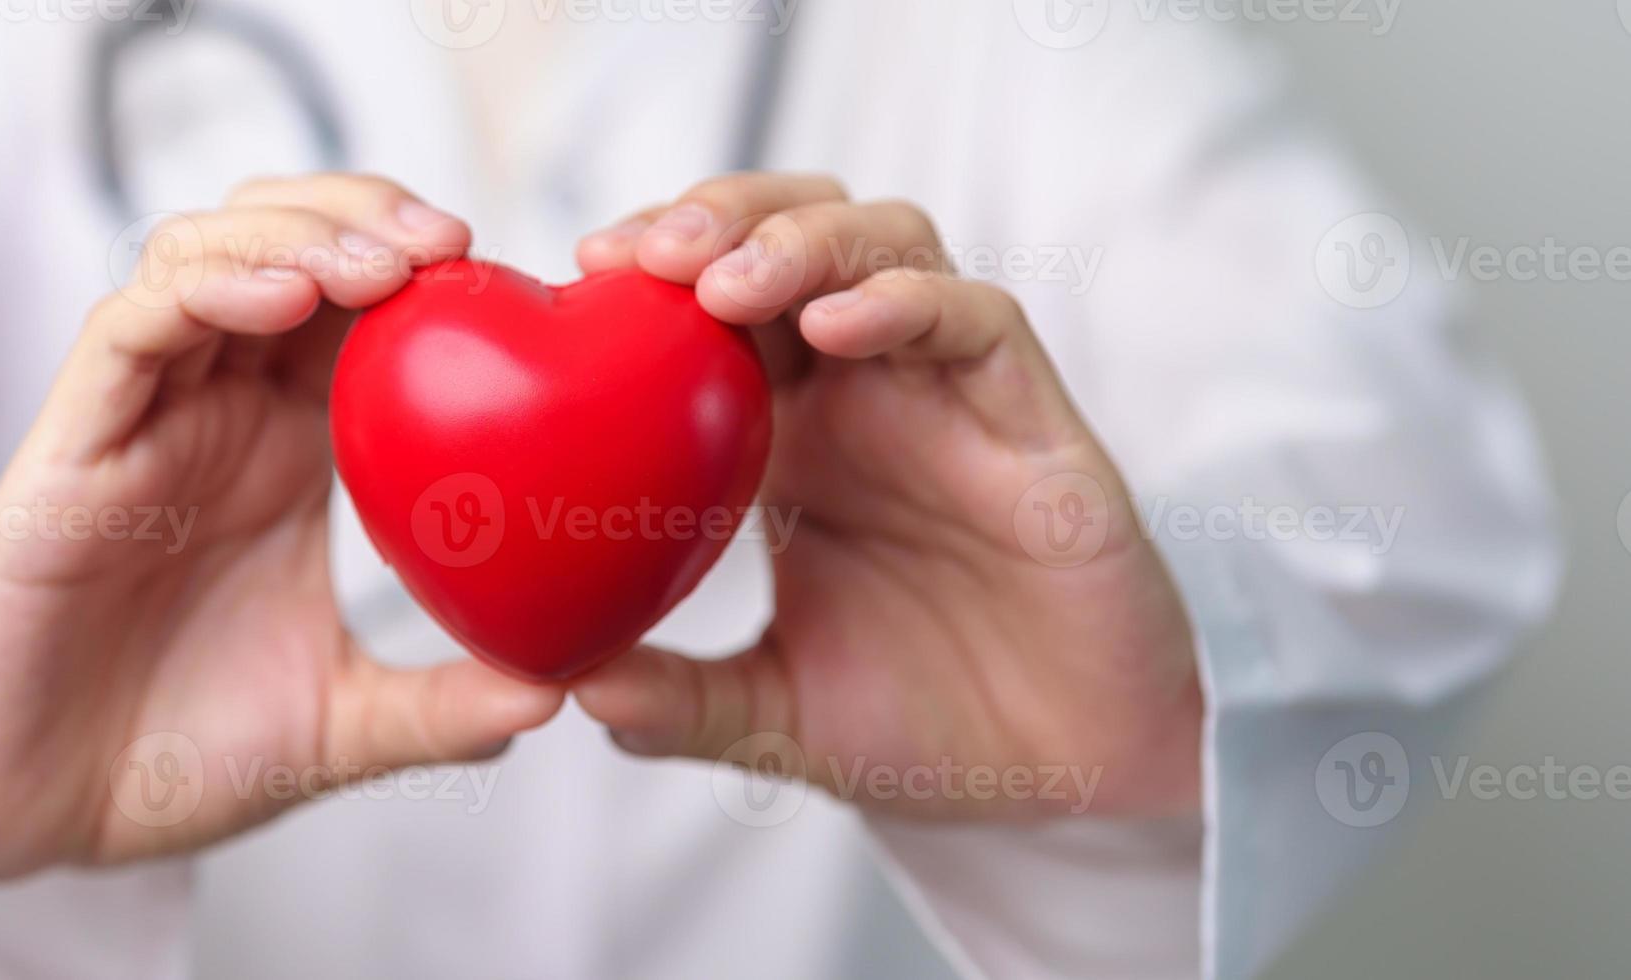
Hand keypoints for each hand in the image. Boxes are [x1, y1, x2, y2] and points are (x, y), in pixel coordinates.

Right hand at [0, 175, 562, 876]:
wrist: (46, 821)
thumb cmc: (178, 757)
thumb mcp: (340, 728)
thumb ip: (441, 707)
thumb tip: (557, 693)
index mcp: (284, 448)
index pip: (352, 305)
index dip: (422, 267)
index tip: (507, 275)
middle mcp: (212, 413)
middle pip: (279, 244)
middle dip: (365, 216)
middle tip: (452, 242)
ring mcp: (139, 421)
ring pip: (201, 256)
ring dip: (294, 235)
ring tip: (382, 264)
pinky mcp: (69, 448)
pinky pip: (129, 330)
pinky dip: (205, 291)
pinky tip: (283, 297)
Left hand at [568, 173, 1201, 819]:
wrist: (1062, 788)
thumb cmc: (924, 728)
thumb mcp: (771, 717)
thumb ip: (678, 702)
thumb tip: (573, 690)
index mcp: (790, 437)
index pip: (713, 299)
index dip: (653, 263)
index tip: (583, 273)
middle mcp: (866, 395)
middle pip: (794, 232)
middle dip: (718, 215)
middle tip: (643, 254)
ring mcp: (952, 396)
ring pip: (888, 244)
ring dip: (803, 238)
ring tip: (727, 282)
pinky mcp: (1035, 423)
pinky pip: (979, 322)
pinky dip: (909, 303)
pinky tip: (838, 325)